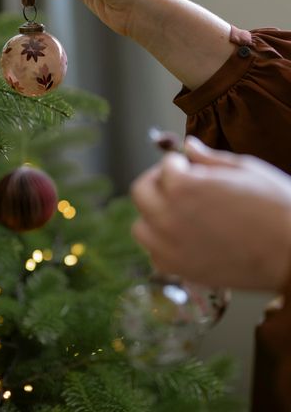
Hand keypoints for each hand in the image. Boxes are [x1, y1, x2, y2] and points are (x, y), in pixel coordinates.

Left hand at [131, 137, 290, 290]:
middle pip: (141, 191)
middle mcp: (169, 216)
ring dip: (154, 215)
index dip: (182, 163)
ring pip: (141, 226)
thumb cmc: (275, 205)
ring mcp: (171, 246)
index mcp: (183, 186)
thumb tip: (189, 146)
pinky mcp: (181, 270)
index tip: (193, 167)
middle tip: (179, 184)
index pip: (166, 165)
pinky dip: (163, 246)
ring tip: (178, 212)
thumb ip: (209, 158)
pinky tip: (183, 238)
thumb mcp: (245, 169)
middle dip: (158, 182)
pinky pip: (155, 255)